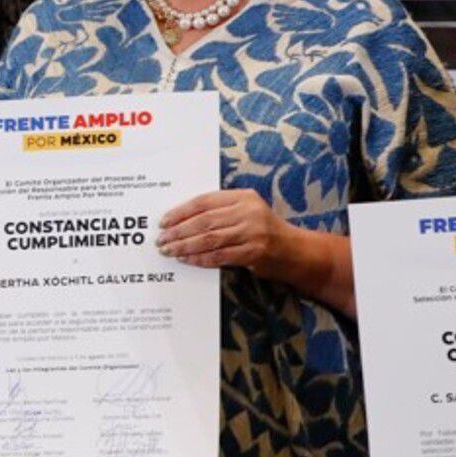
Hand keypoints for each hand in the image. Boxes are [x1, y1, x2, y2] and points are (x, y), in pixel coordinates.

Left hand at [157, 188, 289, 271]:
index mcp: (242, 196)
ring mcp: (252, 232)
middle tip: (161, 240)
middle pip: (204, 221)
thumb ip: (220, 212)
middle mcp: (248, 212)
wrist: (293, 251)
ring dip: (185, 246)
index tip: (164, 221)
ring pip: (209, 239)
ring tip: (169, 250)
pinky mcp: (253, 252)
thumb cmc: (263, 230)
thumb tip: (181, 220)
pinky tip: (187, 259)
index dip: (181, 212)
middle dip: (179, 231)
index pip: (204, 201)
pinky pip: (220, 256)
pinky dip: (200, 258)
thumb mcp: (245, 212)